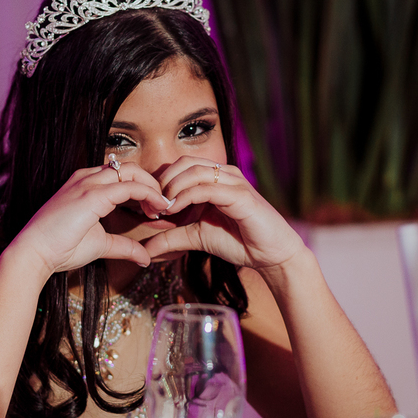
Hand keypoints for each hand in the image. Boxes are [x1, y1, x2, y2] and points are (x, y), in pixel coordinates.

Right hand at [11, 161, 171, 277]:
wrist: (34, 253)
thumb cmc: (60, 248)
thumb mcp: (100, 244)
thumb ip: (124, 247)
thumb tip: (145, 258)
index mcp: (85, 183)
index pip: (121, 174)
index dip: (143, 188)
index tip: (155, 208)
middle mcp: (87, 177)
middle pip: (129, 168)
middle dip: (151, 183)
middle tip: (164, 205)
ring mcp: (89, 183)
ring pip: (132, 171)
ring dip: (152, 187)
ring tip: (162, 207)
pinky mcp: (93, 195)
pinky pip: (130, 187)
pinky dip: (149, 195)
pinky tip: (157, 209)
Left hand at [142, 157, 306, 270]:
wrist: (271, 255)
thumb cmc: (239, 241)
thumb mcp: (197, 238)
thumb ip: (172, 238)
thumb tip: (146, 250)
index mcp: (215, 178)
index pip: (180, 166)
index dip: (160, 182)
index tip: (147, 206)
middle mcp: (225, 174)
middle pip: (184, 162)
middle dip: (162, 182)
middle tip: (151, 206)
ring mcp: (234, 182)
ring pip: (194, 171)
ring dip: (172, 188)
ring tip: (162, 209)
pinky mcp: (241, 195)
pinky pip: (207, 188)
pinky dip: (186, 197)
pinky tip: (175, 210)